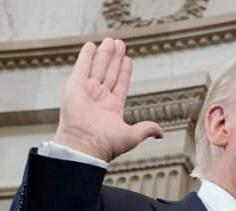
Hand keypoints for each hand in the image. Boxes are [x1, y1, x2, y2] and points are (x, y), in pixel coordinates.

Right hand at [54, 37, 163, 161]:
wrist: (85, 145)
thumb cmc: (106, 144)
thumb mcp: (132, 135)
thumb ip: (146, 129)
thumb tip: (160, 134)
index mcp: (111, 108)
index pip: (120, 84)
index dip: (124, 72)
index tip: (128, 60)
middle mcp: (99, 98)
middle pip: (109, 73)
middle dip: (115, 58)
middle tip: (120, 44)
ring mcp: (87, 91)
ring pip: (98, 67)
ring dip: (105, 54)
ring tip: (111, 40)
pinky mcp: (75, 86)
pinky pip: (82, 67)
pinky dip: (86, 56)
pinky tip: (91, 46)